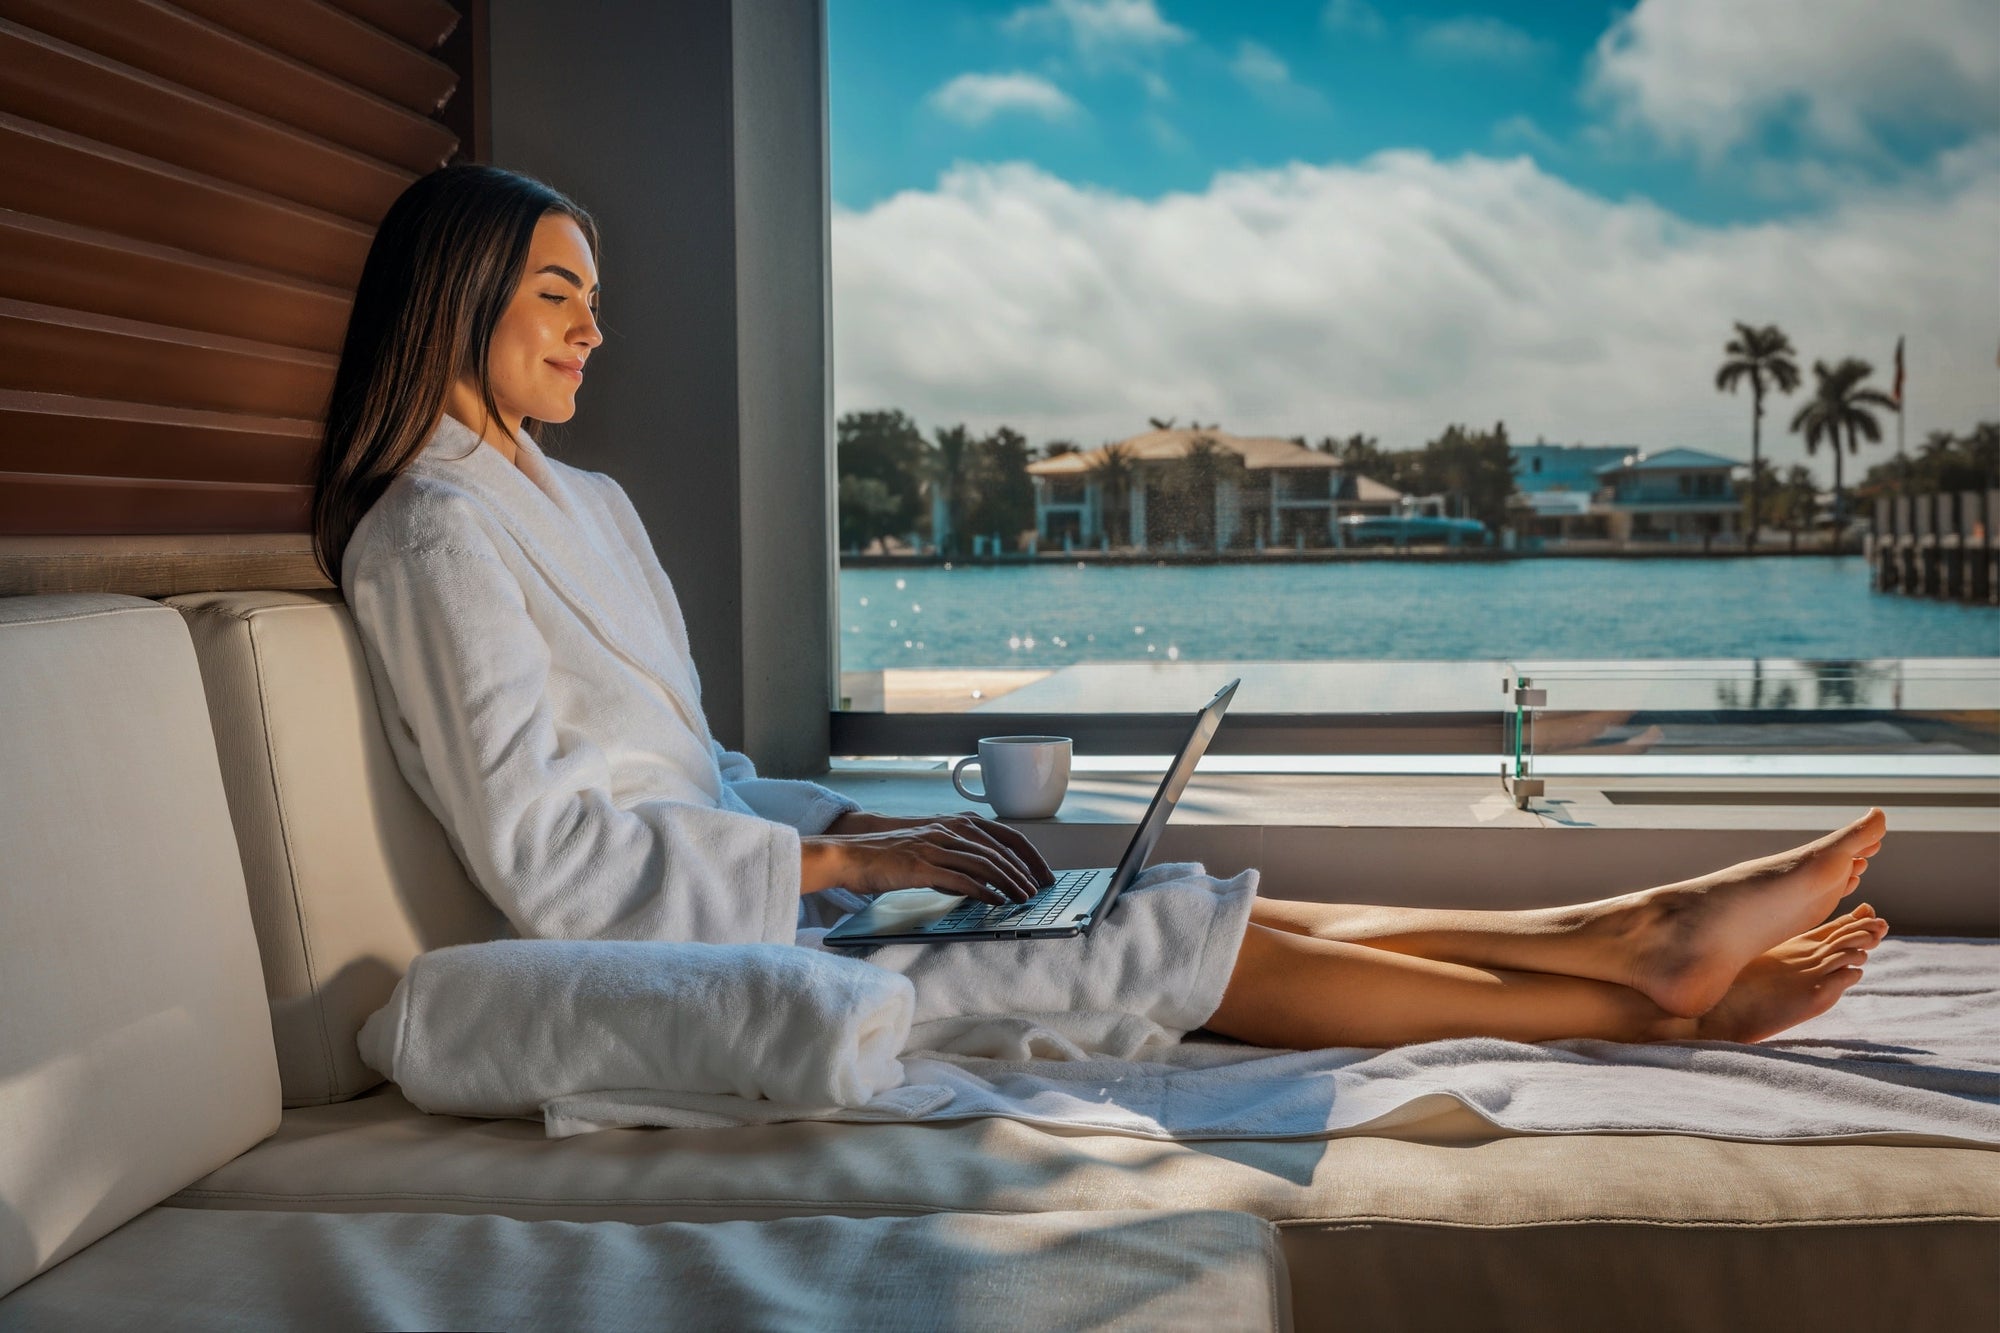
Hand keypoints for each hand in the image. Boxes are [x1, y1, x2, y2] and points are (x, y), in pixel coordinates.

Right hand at [802, 810, 1054, 904]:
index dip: (1027, 855)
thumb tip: (978, 884)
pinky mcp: (922, 865)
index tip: (1042, 873)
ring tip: (1025, 898)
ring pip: (984, 863)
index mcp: (952, 825)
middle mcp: (948, 830)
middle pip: (999, 850)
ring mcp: (935, 846)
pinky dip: (983, 891)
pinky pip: (961, 879)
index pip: (1003, 835)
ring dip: (1009, 882)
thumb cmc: (886, 857)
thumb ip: (953, 862)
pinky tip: (996, 901)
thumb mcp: (927, 852)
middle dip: (1024, 871)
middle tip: (1040, 889)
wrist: (850, 855)